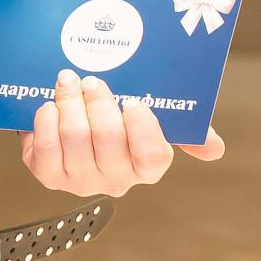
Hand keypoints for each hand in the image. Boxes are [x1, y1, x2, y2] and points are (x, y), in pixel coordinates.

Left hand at [20, 67, 226, 194]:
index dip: (142, 126)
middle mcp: (115, 179)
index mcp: (146, 167)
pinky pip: (45, 147)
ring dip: (69, 103)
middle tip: (91, 80)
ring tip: (68, 82)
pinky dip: (46, 121)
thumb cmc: (117, 119)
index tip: (134, 101)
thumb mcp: (153, 119)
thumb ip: (186, 130)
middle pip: (108, 139)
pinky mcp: (48, 174)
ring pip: (75, 137)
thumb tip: (215, 149)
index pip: (153, 155)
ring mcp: (80, 179)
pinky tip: (49, 106)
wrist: (70, 121)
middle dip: (98, 102)